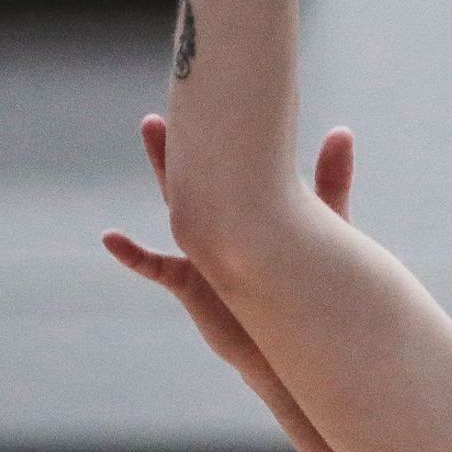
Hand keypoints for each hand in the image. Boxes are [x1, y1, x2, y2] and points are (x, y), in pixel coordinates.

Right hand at [104, 114, 358, 383]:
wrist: (295, 351)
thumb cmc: (311, 292)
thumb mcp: (326, 233)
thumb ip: (330, 185)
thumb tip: (341, 130)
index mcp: (248, 213)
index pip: (228, 167)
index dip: (216, 138)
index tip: (206, 100)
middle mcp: (222, 228)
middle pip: (196, 182)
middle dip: (179, 150)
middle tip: (159, 115)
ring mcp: (204, 254)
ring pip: (180, 210)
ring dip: (167, 177)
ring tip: (150, 143)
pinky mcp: (193, 286)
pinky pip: (157, 266)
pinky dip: (133, 254)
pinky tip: (111, 238)